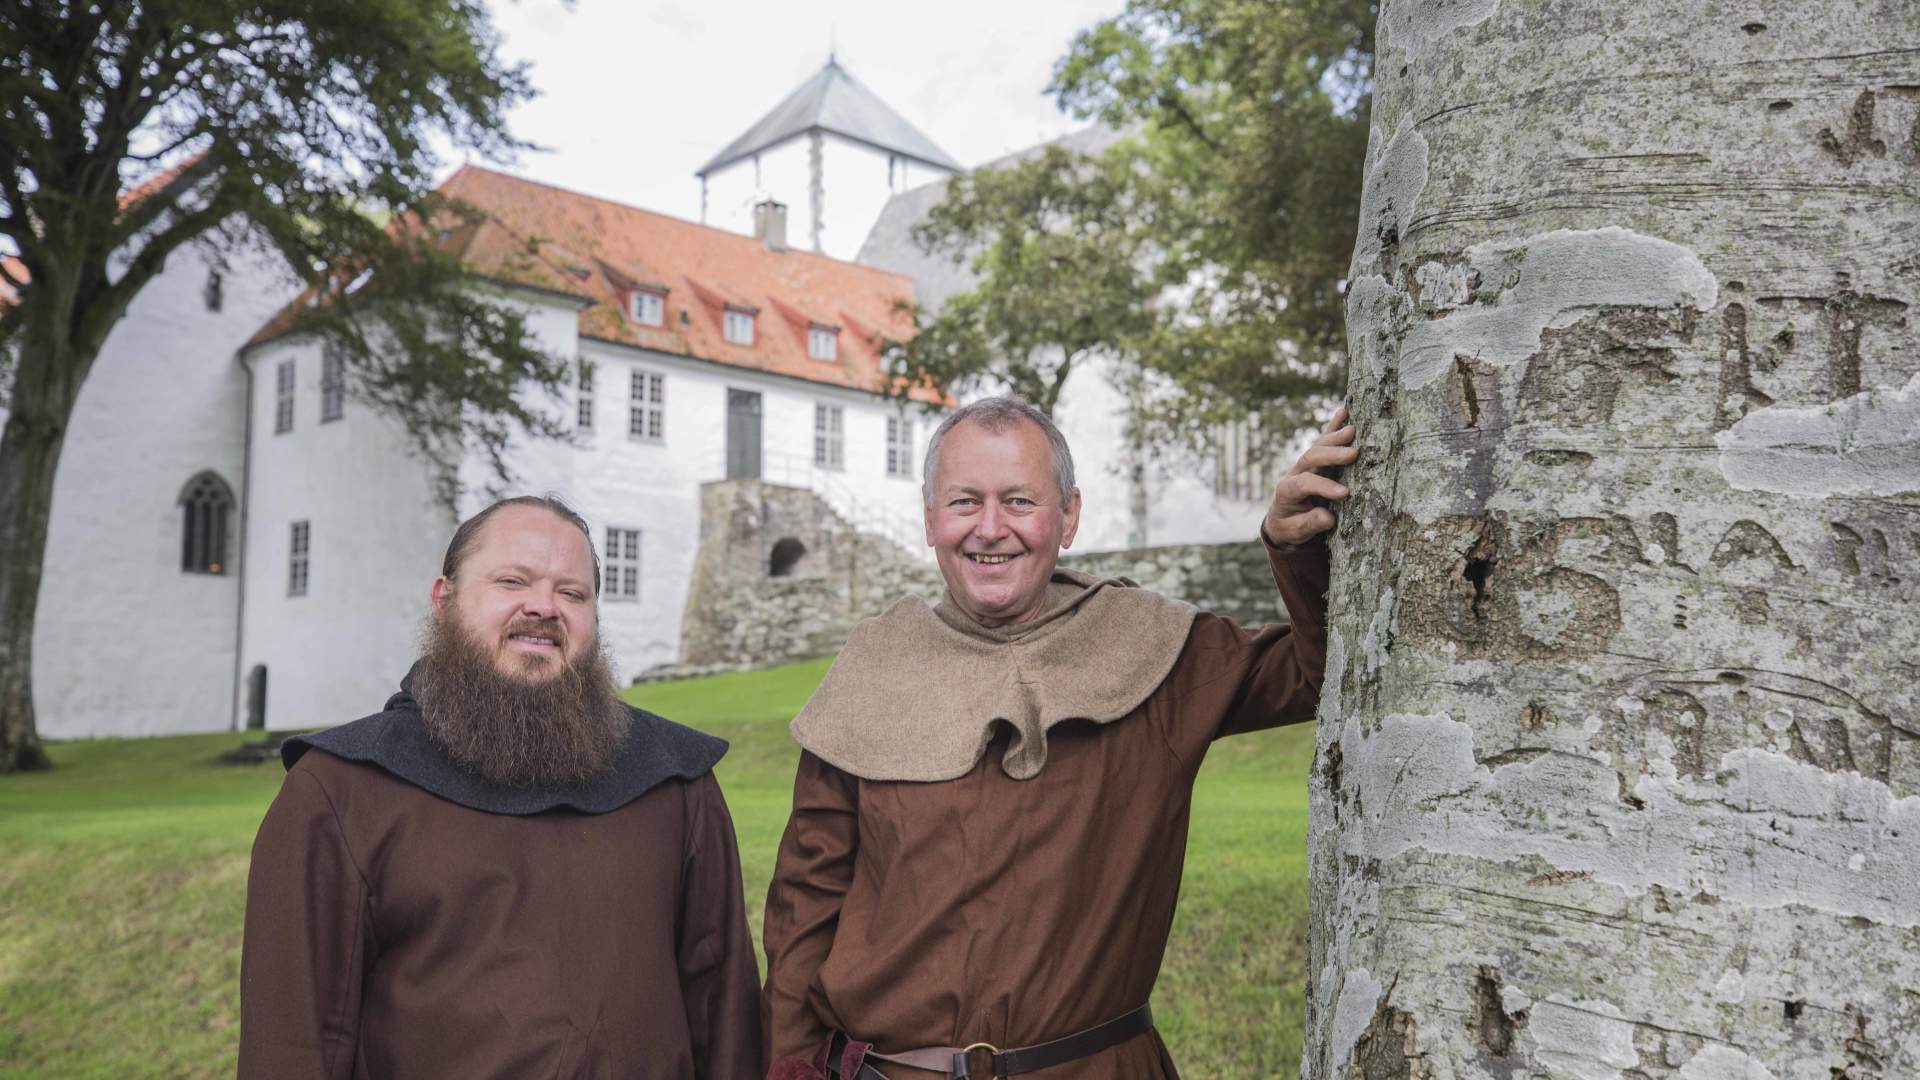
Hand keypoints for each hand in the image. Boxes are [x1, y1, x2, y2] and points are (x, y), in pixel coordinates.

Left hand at [1265, 406, 1356, 545]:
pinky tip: (1344, 411)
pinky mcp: (1313, 460)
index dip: (1324, 487)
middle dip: (1331, 454)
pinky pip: (1322, 440)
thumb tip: (1328, 518)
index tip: (1344, 493)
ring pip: (1317, 446)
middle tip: (1353, 454)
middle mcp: (1294, 473)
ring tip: (1353, 430)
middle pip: (1310, 458)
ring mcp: (1304, 464)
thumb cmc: (1290, 527)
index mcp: (1286, 491)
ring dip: (1334, 437)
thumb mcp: (1295, 532)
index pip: (1304, 484)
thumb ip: (1310, 524)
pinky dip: (1333, 426)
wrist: (1282, 519)